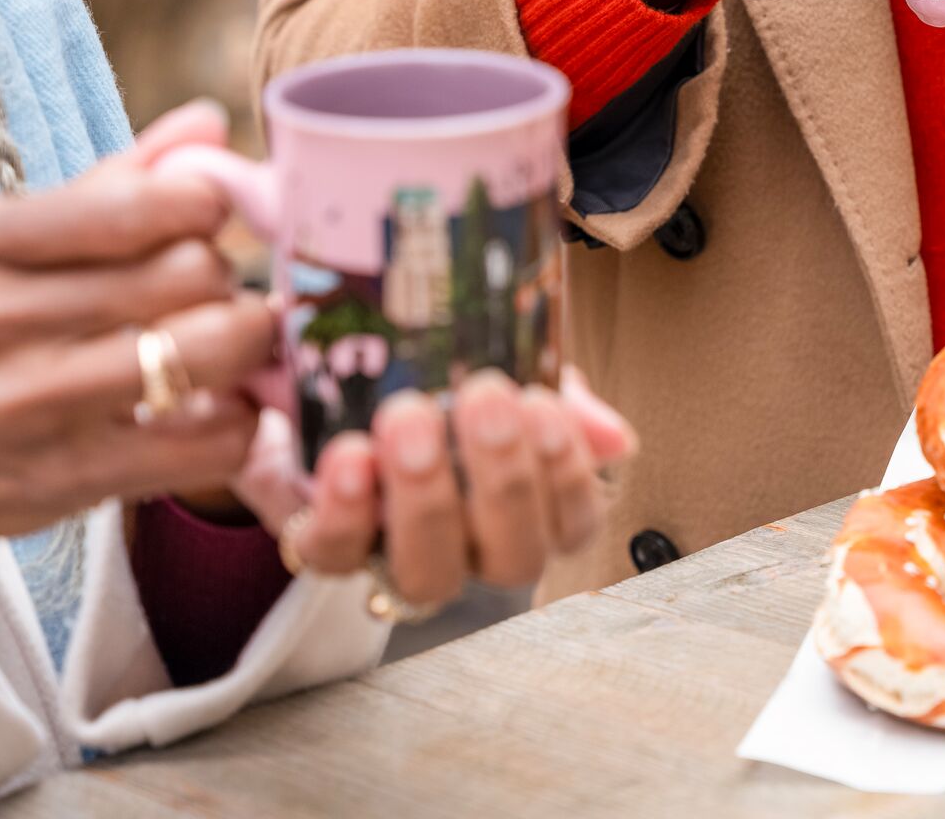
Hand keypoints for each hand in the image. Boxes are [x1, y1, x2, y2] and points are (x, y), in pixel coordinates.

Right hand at [0, 101, 276, 536]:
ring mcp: (29, 409)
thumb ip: (106, 187)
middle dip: (221, 274)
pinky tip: (207, 407)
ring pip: (212, 351)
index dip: (200, 203)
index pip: (139, 204)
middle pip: (192, 273)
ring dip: (243, 342)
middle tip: (212, 290)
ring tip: (223, 342)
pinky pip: (211, 444)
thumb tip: (210, 124)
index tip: (201, 216)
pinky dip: (235, 420)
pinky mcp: (62, 484)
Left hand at [270, 367, 634, 612]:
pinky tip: (351, 455)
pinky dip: (346, 509)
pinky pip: (338, 555)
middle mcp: (474, 550)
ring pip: (432, 575)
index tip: (542, 403)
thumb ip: (563, 401)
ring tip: (411, 416)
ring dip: (429, 497)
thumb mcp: (512, 373)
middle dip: (506, 479)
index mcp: (531, 507)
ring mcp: (402, 557)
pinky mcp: (329, 548)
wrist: (338, 369)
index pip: (573, 523)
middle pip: (513, 557)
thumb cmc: (444, 380)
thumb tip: (614, 440)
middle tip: (484, 397)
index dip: (566, 475)